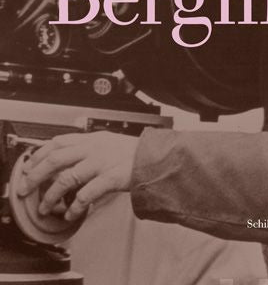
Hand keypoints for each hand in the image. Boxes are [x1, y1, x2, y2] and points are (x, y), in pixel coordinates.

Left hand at [17, 131, 138, 221]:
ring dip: (52, 195)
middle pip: (56, 158)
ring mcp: (102, 163)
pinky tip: (71, 214)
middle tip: (26, 188)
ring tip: (45, 208)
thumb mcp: (108, 143)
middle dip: (36, 175)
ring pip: (67, 177)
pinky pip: (87, 194)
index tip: (28, 166)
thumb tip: (66, 159)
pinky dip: (76, 206)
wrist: (156, 158)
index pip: (58, 141)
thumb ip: (88, 149)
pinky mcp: (112, 178)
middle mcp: (95, 148)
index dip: (39, 154)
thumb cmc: (133, 153)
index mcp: (92, 139)